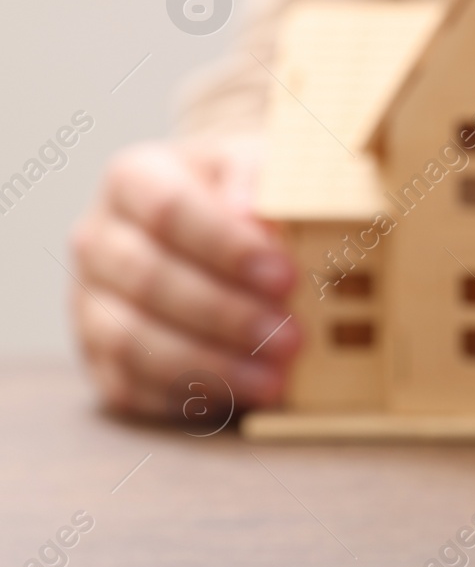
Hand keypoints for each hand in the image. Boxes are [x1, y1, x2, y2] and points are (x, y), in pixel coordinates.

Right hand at [70, 137, 300, 420]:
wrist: (226, 229)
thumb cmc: (251, 197)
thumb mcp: (265, 168)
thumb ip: (262, 180)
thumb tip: (253, 211)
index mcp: (135, 179)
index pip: (169, 209)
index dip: (227, 247)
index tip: (286, 276)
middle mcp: (99, 238)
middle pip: (148, 278)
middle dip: (226, 314)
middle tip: (291, 338)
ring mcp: (90, 300)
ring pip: (132, 340)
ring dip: (209, 364)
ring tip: (276, 379)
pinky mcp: (98, 355)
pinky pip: (129, 385)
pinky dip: (187, 395)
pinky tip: (241, 398)